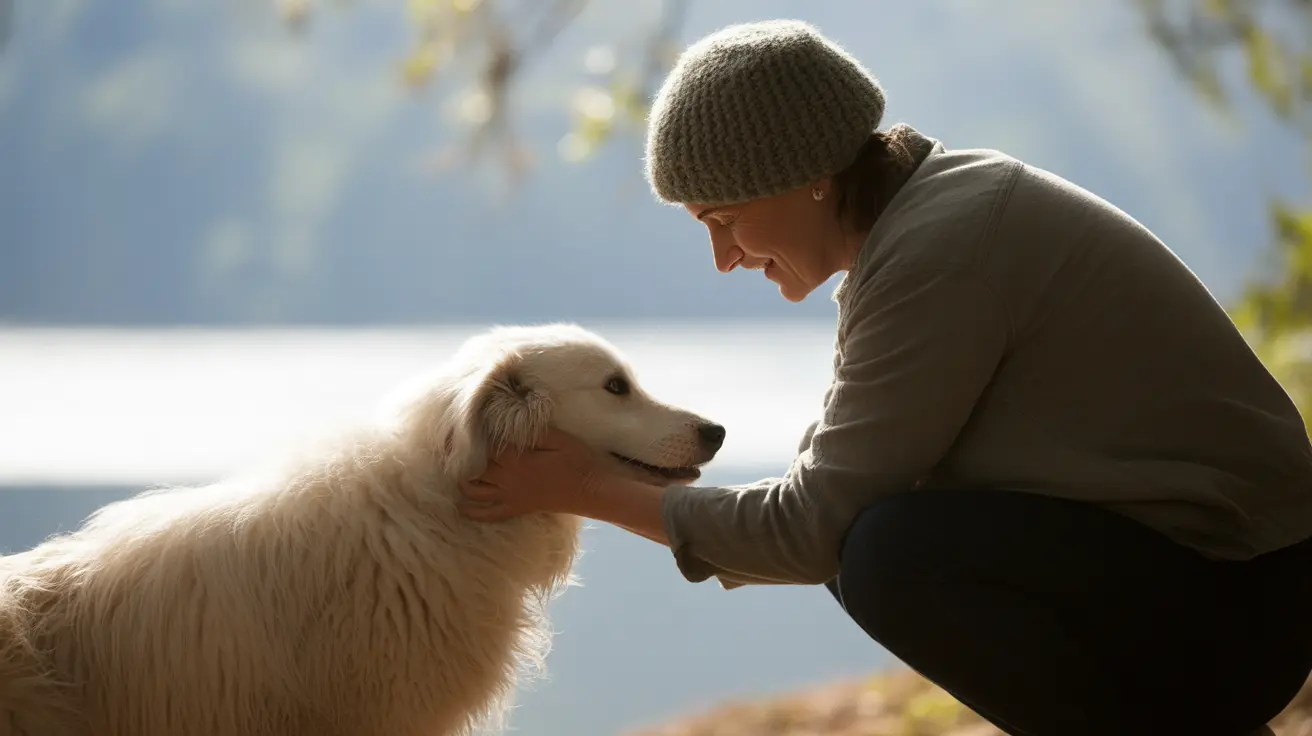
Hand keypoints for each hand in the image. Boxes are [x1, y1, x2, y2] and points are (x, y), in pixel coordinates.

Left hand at [458, 428, 609, 520]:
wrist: (591, 490)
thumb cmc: (578, 461)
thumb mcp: (560, 439)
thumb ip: (534, 431)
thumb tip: (512, 423)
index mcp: (517, 460)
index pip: (486, 446)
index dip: (476, 434)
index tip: (468, 424)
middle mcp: (508, 479)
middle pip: (475, 467)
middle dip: (463, 456)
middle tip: (454, 445)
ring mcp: (510, 496)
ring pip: (474, 491)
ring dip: (463, 480)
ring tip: (459, 469)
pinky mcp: (516, 508)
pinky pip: (487, 514)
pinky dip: (471, 510)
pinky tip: (462, 504)